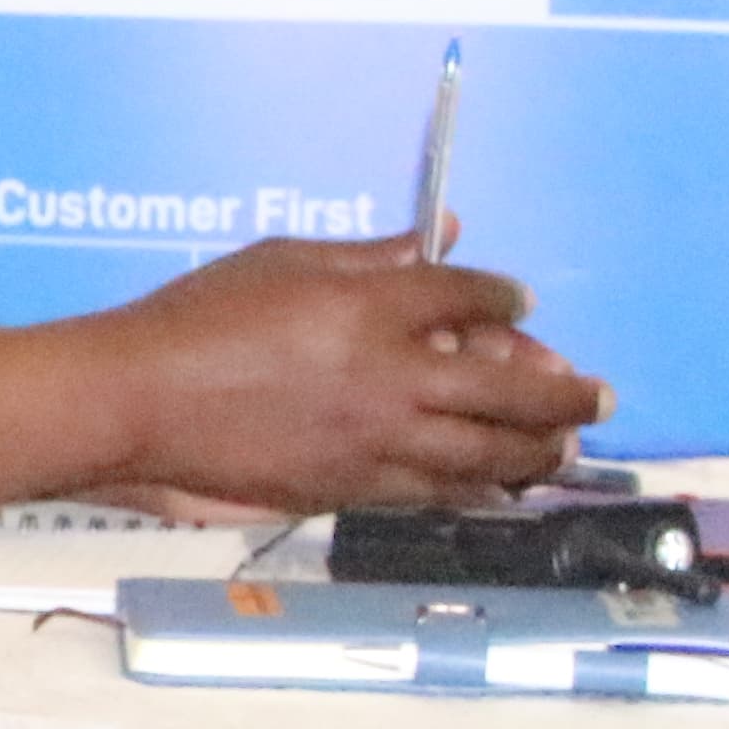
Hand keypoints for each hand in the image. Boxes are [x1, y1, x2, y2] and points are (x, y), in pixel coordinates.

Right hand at [88, 239, 606, 507]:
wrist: (133, 402)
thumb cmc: (192, 319)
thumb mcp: (277, 260)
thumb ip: (366, 254)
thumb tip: (437, 235)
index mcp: (370, 306)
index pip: (473, 296)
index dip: (506, 297)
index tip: (517, 302)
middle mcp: (391, 376)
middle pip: (512, 387)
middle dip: (566, 389)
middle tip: (595, 392)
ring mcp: (376, 440)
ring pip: (490, 454)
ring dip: (539, 450)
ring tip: (560, 447)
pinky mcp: (352, 488)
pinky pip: (437, 492)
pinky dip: (478, 488)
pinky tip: (495, 484)